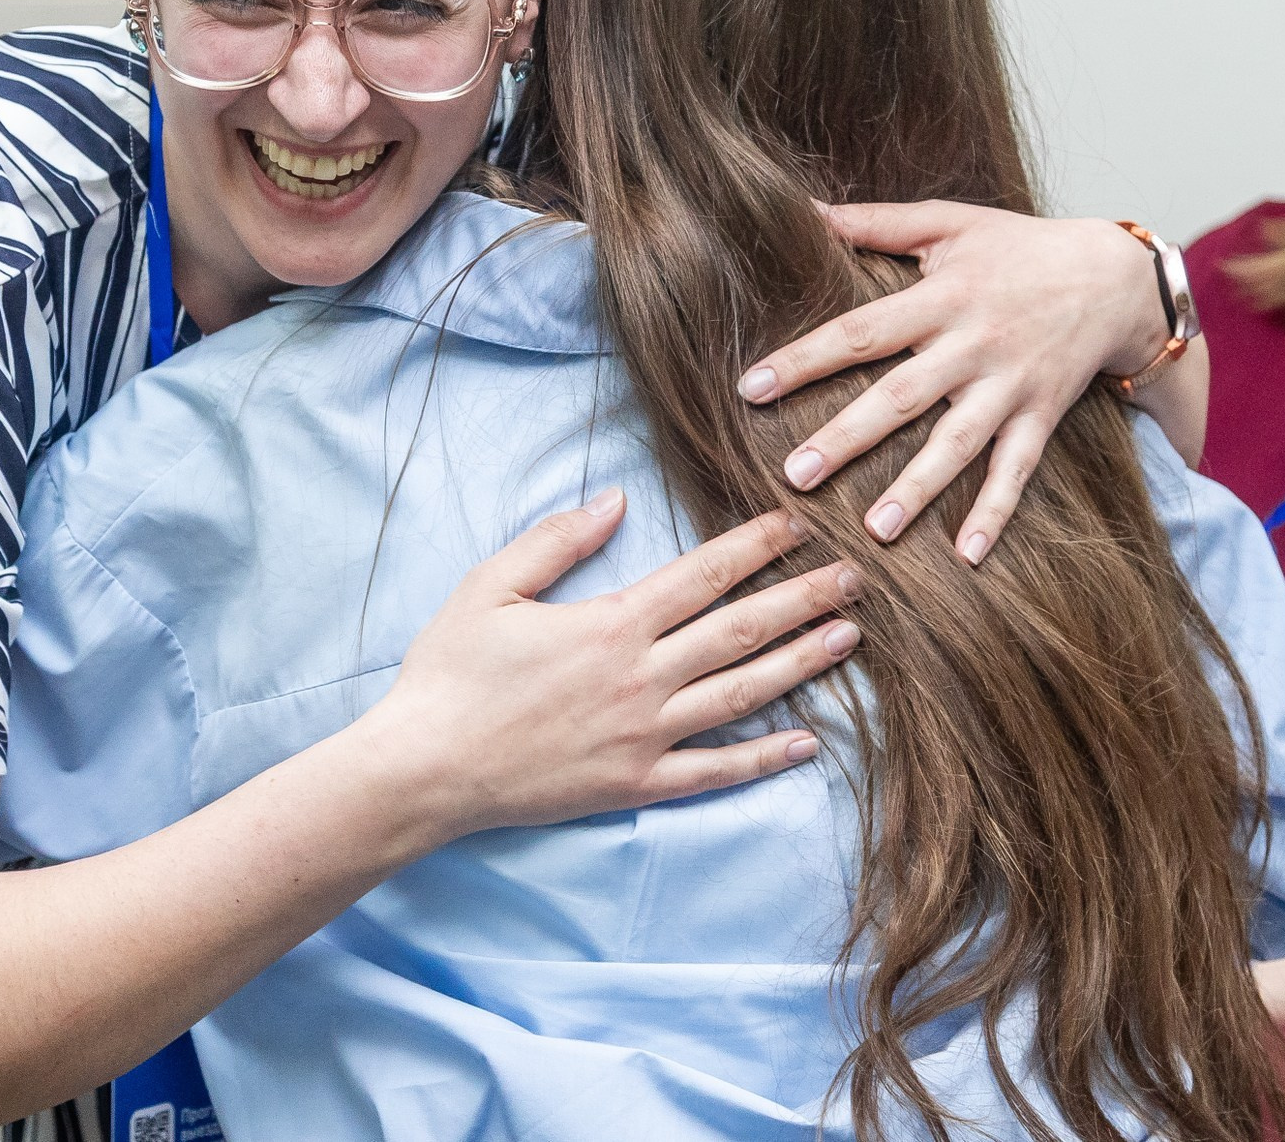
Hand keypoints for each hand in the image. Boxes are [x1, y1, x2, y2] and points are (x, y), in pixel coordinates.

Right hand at [356, 496, 859, 841]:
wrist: (425, 769)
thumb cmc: (449, 673)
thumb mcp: (490, 587)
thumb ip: (555, 540)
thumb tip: (616, 499)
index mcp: (611, 623)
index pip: (704, 573)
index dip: (759, 544)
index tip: (802, 522)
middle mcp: (641, 678)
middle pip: (742, 629)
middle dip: (805, 597)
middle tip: (859, 576)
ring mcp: (645, 736)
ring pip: (743, 694)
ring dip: (801, 664)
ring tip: (850, 638)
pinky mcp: (636, 784)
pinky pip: (715, 771)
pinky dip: (764, 759)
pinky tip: (808, 744)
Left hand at [738, 202, 1169, 564]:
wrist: (1114, 278)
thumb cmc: (1018, 247)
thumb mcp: (949, 222)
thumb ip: (875, 222)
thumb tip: (802, 211)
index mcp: (940, 298)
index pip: (860, 331)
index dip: (806, 359)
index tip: (752, 388)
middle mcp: (972, 346)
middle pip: (901, 396)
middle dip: (848, 437)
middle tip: (795, 475)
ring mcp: (1010, 386)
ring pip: (958, 443)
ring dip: (918, 488)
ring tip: (875, 530)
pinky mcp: (1042, 416)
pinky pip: (1019, 470)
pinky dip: (996, 512)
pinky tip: (966, 555)